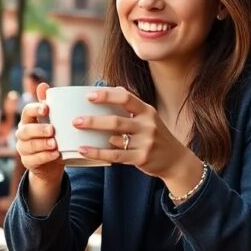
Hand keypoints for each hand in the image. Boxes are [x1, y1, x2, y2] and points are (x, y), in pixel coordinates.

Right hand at [15, 82, 63, 187]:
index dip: (35, 109)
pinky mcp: (27, 162)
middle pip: (25, 130)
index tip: (47, 108)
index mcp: (28, 121)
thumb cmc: (53, 136)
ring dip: (42, 144)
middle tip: (52, 129)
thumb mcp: (53, 120)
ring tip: (55, 144)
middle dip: (38, 129)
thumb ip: (47, 103)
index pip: (26, 112)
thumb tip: (43, 84)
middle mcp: (22, 134)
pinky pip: (34, 160)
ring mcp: (23, 149)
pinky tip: (55, 154)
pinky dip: (45, 157)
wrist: (52, 162)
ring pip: (29, 146)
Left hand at [74, 87, 197, 183]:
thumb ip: (130, 107)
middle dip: (94, 120)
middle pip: (116, 120)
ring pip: (115, 138)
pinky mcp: (142, 158)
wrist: (175, 160)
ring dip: (93, 135)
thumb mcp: (148, 118)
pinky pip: (116, 155)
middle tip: (75, 120)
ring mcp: (146, 142)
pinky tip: (84, 150)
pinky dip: (98, 152)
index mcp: (147, 111)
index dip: (107, 95)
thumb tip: (108, 90)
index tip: (88, 95)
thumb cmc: (155, 136)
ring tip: (76, 133)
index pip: (126, 98)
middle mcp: (148, 125)